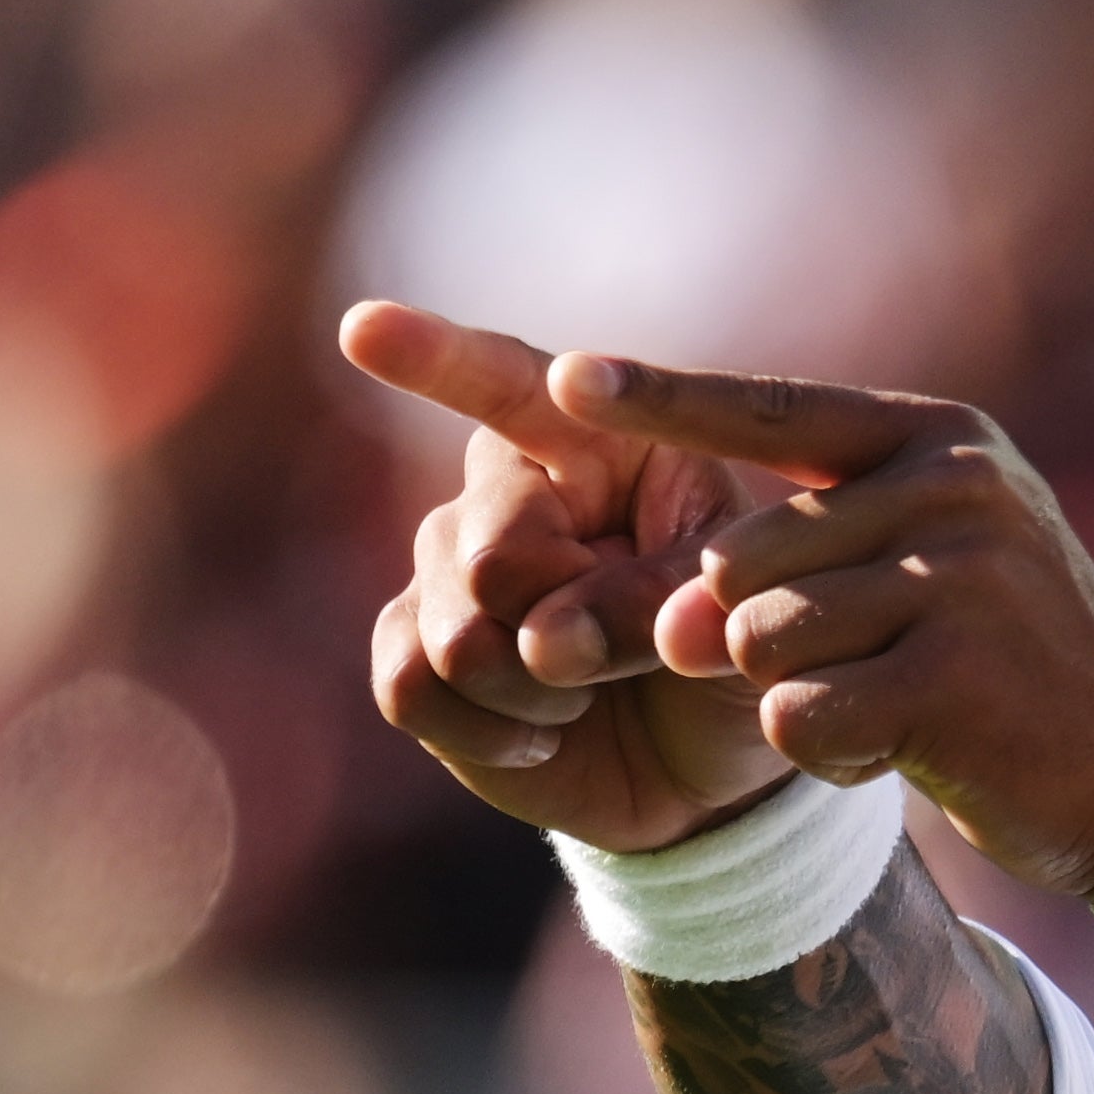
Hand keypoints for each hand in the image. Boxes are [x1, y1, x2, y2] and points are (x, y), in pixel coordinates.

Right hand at [340, 301, 792, 852]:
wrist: (704, 764)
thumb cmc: (727, 657)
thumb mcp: (729, 616)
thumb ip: (652, 606)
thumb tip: (543, 643)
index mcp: (593, 440)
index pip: (508, 383)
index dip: (435, 358)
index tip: (364, 329)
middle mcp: (506, 488)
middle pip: (491, 554)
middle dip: (567, 625)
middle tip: (628, 653)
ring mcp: (445, 564)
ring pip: (455, 631)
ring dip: (539, 689)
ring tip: (592, 690)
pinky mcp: (410, 648)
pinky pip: (412, 687)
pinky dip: (490, 731)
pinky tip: (542, 735)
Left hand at [551, 350, 1093, 907]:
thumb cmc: (1006, 662)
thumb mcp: (931, 559)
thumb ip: (807, 547)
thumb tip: (674, 616)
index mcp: (941, 440)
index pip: (771, 409)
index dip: (660, 399)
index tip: (565, 378)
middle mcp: (954, 492)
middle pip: (740, 557)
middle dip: (739, 631)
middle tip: (839, 671)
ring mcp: (962, 583)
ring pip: (758, 638)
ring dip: (792, 693)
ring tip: (885, 704)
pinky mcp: (956, 681)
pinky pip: (796, 714)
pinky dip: (821, 750)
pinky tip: (900, 748)